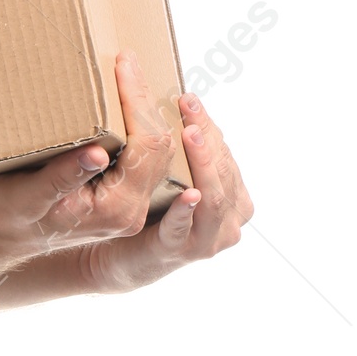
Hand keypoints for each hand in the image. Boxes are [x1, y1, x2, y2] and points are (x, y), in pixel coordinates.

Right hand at [0, 50, 178, 267]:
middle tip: (128, 61)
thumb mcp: (25, 195)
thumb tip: (97, 153)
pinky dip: (139, 127)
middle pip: (160, 147)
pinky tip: (126, 105)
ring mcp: (128, 206)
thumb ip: (62, 177)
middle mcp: (130, 210)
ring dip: (146, 112)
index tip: (124, 65)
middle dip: (145, 100)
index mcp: (115, 208)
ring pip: (157, 152)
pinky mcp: (121, 199)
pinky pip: (144, 158)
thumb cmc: (4, 217)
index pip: (146, 147)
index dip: (137, 102)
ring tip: (130, 75)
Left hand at [74, 88, 252, 292]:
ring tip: (190, 135)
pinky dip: (186, 210)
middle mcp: (230, 217)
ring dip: (202, 163)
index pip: (225, 152)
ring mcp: (210, 238)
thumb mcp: (174, 175)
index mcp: (234, 195)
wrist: (122, 257)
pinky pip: (184, 228)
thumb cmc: (152, 210)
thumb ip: (185, 150)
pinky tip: (188, 194)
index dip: (209, 124)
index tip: (188, 98)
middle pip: (223, 170)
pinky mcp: (180, 251)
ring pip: (214, 196)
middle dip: (206, 135)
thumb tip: (178, 100)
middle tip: (187, 107)